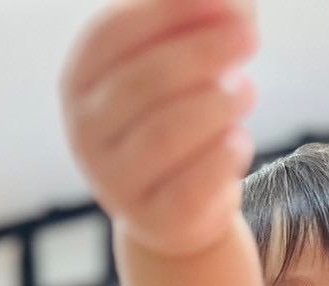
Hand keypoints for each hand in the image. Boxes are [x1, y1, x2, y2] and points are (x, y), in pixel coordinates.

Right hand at [61, 0, 258, 258]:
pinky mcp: (152, 221)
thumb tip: (231, 2)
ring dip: (216, 104)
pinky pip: (189, 187)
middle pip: (144, 82)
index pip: (114, 34)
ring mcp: (114, 182)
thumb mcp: (175, 68)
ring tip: (249, 90)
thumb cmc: (174, 118)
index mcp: (79, 81)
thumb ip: (193, 26)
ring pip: (166, 134)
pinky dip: (221, 157)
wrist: (173, 211)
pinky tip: (239, 140)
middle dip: (202, 52)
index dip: (168, 10)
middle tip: (250, 37)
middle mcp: (85, 133)